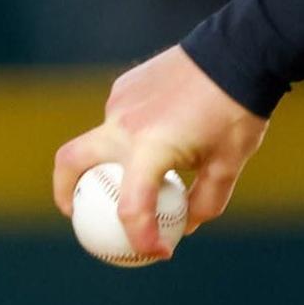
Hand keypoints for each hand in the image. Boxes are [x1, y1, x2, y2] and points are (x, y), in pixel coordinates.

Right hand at [51, 45, 267, 262]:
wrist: (238, 51)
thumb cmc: (237, 111)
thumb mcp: (229, 165)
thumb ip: (205, 202)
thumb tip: (185, 226)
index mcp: (151, 148)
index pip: (130, 206)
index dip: (141, 237)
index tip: (157, 252)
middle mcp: (125, 124)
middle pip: (71, 161)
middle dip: (64, 192)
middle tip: (76, 214)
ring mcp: (120, 102)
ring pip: (101, 140)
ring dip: (111, 162)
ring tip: (138, 177)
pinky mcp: (124, 86)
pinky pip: (118, 120)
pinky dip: (129, 137)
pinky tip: (159, 137)